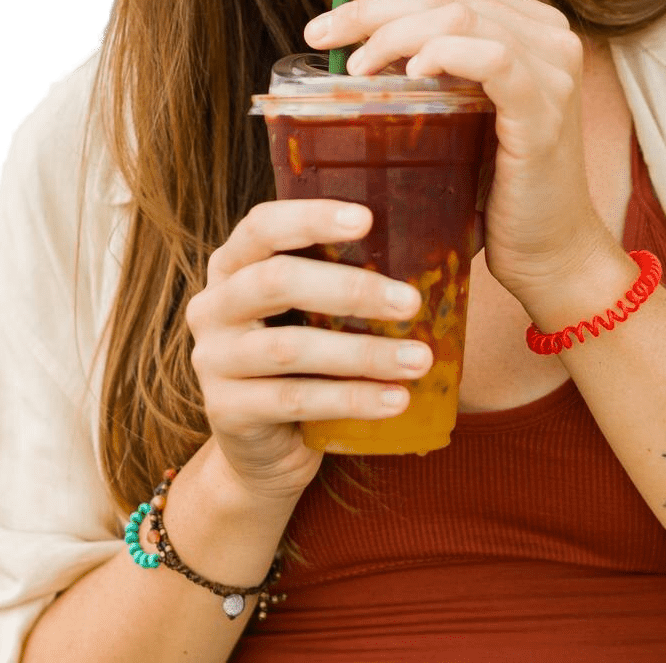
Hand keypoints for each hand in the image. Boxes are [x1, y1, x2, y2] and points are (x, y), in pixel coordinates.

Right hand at [185, 199, 433, 500]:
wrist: (265, 447)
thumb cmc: (307, 359)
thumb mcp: (315, 312)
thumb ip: (351, 276)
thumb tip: (452, 240)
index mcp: (233, 264)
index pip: (262, 226)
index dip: (310, 218)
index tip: (367, 219)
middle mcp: (213, 305)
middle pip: (275, 281)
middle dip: (350, 290)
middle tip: (411, 303)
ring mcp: (213, 359)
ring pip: (290, 348)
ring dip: (362, 353)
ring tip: (420, 360)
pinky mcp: (225, 410)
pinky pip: (294, 399)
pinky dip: (351, 398)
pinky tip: (397, 400)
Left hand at [305, 0, 623, 305]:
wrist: (548, 253)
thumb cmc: (494, 187)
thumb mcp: (455, 110)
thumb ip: (426, 62)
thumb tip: (357, 23)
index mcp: (528, 26)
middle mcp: (549, 35)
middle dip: (374, 3)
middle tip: (319, 31)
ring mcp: (553, 69)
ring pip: (460, 15)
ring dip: (394, 31)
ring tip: (352, 65)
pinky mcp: (545, 109)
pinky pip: (492, 58)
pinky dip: (443, 54)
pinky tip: (409, 73)